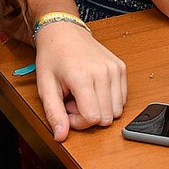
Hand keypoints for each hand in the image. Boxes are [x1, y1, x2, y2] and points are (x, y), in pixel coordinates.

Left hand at [33, 21, 127, 139]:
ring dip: (99, 108)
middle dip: (88, 116)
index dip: (79, 122)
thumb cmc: (53, 57)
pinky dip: (108, 100)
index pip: (92, 118)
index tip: (67, 110)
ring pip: (117, 111)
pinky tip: (93, 89)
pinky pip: (122, 99)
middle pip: (106, 118)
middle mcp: (103, 72)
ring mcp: (115, 69)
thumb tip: (61, 136)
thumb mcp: (46, 87)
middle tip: (73, 100)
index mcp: (82, 77)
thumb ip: (54, 114)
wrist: (64, 32)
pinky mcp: (121, 68)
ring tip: (83, 94)